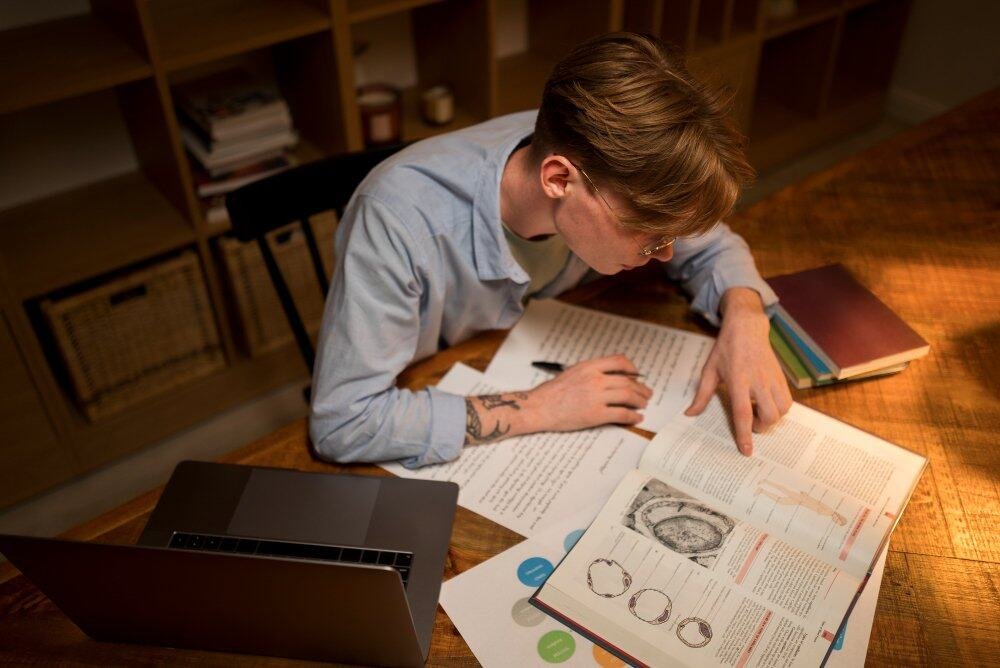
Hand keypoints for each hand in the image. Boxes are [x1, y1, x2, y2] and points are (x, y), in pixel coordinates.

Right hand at [525, 354, 652, 431]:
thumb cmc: (552, 392)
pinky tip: (636, 418)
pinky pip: (622, 414)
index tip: (637, 376)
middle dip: (641, 389)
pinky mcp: (595, 415)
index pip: (619, 361)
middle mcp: (595, 379)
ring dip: (640, 401)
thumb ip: (592, 372)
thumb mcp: (573, 372)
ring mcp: (596, 397)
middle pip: (628, 381)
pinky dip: (633, 416)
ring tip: (643, 405)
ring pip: (628, 396)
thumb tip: (612, 377)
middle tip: (647, 394)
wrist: (539, 407)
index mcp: (589, 366)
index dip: (632, 369)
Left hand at [685, 288, 791, 455]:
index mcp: (738, 380)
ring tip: (758, 412)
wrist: (747, 329)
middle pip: (768, 415)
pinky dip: (779, 410)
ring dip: (771, 419)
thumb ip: (701, 395)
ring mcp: (773, 379)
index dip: (745, 434)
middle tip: (750, 422)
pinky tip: (766, 404)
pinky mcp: (782, 378)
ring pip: (782, 411)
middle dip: (760, 427)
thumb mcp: (709, 370)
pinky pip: (788, 402)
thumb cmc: (725, 349)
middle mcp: (758, 381)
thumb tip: (690, 414)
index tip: (746, 450)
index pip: (743, 413)